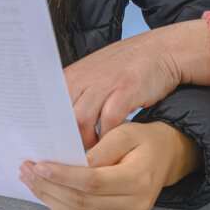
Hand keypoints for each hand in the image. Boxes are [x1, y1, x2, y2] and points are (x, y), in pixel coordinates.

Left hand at [20, 122, 199, 209]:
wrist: (165, 159)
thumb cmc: (142, 142)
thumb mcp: (125, 133)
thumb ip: (101, 148)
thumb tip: (72, 162)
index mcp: (138, 179)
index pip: (92, 182)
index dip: (62, 175)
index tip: (38, 166)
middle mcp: (136, 206)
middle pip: (82, 202)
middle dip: (49, 187)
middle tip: (27, 171)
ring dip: (50, 201)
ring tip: (32, 182)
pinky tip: (49, 197)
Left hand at [62, 19, 209, 146]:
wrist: (160, 50)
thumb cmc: (125, 68)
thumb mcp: (93, 75)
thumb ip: (76, 95)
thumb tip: (59, 125)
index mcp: (72, 75)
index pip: (49, 107)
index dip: (49, 130)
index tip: (51, 149)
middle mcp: (84, 77)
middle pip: (63, 117)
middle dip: (66, 141)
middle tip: (72, 160)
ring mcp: (104, 83)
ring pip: (82, 120)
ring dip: (86, 142)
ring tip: (91, 155)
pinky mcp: (125, 90)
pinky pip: (110, 121)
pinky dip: (109, 137)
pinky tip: (112, 144)